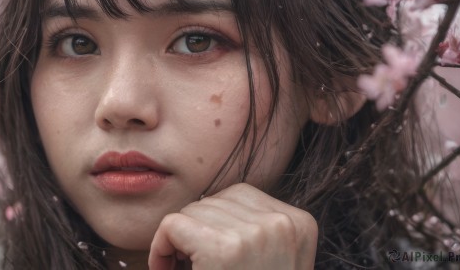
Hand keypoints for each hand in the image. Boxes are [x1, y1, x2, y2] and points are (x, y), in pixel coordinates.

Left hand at [149, 183, 317, 269]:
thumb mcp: (269, 260)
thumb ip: (254, 231)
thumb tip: (208, 203)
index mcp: (299, 223)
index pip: (240, 196)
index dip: (214, 222)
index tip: (208, 254)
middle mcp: (282, 223)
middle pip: (215, 200)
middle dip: (197, 230)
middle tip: (193, 265)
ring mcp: (256, 233)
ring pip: (192, 212)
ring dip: (180, 241)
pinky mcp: (222, 248)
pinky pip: (172, 225)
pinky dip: (159, 248)